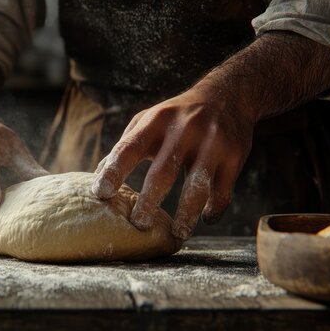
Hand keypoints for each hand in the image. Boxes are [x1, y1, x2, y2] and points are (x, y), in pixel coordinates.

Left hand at [92, 86, 253, 240]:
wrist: (227, 96)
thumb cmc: (177, 115)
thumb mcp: (150, 119)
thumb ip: (126, 145)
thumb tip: (96, 175)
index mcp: (156, 121)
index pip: (129, 148)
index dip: (114, 171)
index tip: (100, 194)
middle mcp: (183, 130)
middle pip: (163, 172)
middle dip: (149, 201)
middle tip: (138, 224)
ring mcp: (211, 143)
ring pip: (197, 186)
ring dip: (186, 214)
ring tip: (177, 234)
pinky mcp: (233, 156)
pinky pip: (222, 191)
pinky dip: (213, 210)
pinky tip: (205, 219)